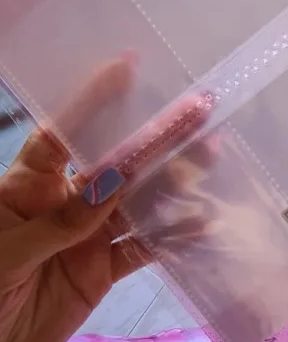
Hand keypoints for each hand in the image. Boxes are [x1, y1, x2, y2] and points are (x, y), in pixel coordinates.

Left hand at [0, 58, 210, 341]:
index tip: (127, 67)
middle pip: (111, 165)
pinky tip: (201, 221)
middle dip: (153, 139)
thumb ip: (57, 223)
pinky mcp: (99, 274)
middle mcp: (58, 205)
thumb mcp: (5, 257)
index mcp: (22, 189)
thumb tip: (110, 185)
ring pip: (135, 204)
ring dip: (173, 182)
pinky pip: (140, 251)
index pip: (59, 135)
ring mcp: (83, 239)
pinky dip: (171, 239)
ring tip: (212, 155)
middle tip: (198, 109)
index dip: (91, 101)